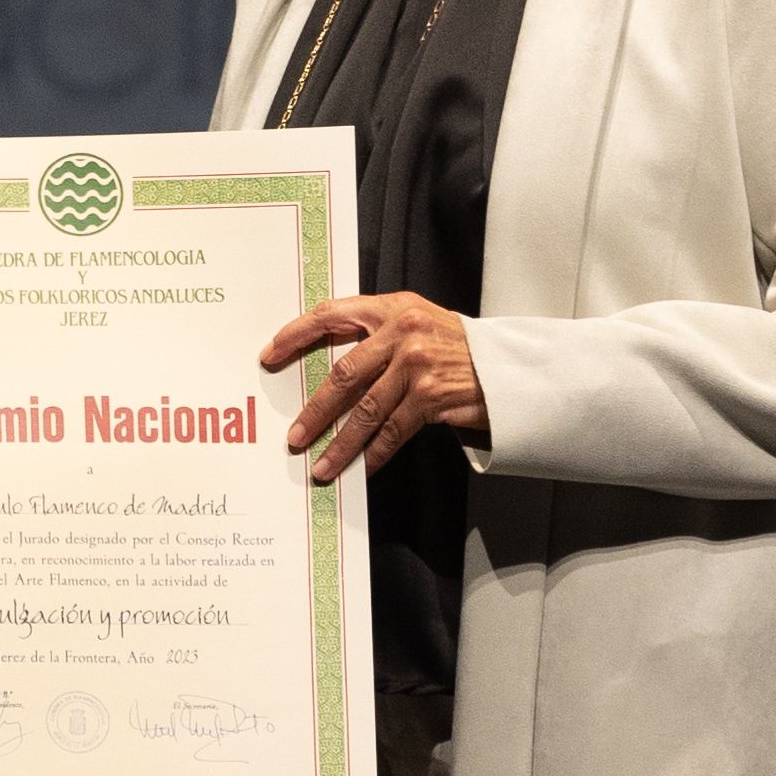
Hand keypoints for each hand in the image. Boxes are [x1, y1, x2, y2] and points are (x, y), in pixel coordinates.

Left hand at [265, 292, 488, 485]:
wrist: (505, 365)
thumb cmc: (453, 345)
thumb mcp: (414, 321)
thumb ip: (374, 334)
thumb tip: (324, 366)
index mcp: (390, 308)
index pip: (332, 315)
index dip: (296, 335)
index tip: (270, 356)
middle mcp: (403, 331)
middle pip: (344, 374)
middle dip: (316, 410)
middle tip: (295, 435)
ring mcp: (418, 365)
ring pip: (366, 410)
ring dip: (340, 442)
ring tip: (320, 463)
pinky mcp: (433, 396)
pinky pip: (393, 431)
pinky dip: (374, 453)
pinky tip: (361, 467)